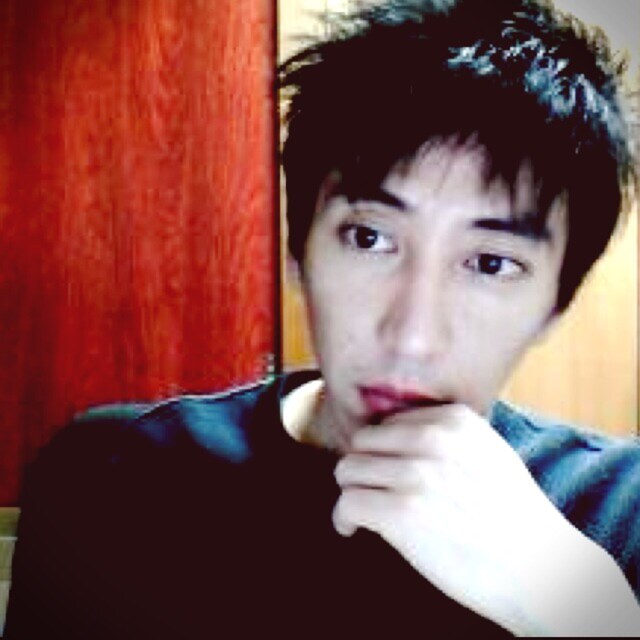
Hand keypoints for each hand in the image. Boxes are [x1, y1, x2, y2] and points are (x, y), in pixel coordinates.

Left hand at [332, 404, 639, 634]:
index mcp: (454, 420)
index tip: (382, 471)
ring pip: (348, 470)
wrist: (541, 572)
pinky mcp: (400, 512)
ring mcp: (415, 474)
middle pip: (362, 442)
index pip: (389, 423)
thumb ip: (447, 437)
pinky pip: (346, 503)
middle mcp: (432, 439)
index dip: (381, 450)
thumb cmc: (514, 518)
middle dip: (362, 468)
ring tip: (360, 512)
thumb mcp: (489, 453)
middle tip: (369, 491)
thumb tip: (397, 435)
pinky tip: (352, 529)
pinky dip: (343, 519)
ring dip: (351, 492)